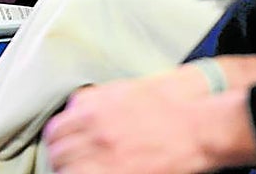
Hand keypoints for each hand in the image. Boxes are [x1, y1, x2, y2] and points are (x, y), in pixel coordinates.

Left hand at [44, 57, 255, 172]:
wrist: (199, 126)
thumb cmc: (172, 104)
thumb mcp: (125, 89)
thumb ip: (95, 101)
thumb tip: (77, 111)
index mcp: (92, 107)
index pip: (56, 130)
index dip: (59, 140)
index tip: (64, 146)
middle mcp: (94, 130)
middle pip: (58, 152)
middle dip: (63, 158)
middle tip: (70, 162)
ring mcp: (106, 155)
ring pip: (67, 170)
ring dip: (72, 170)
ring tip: (81, 170)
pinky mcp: (120, 173)